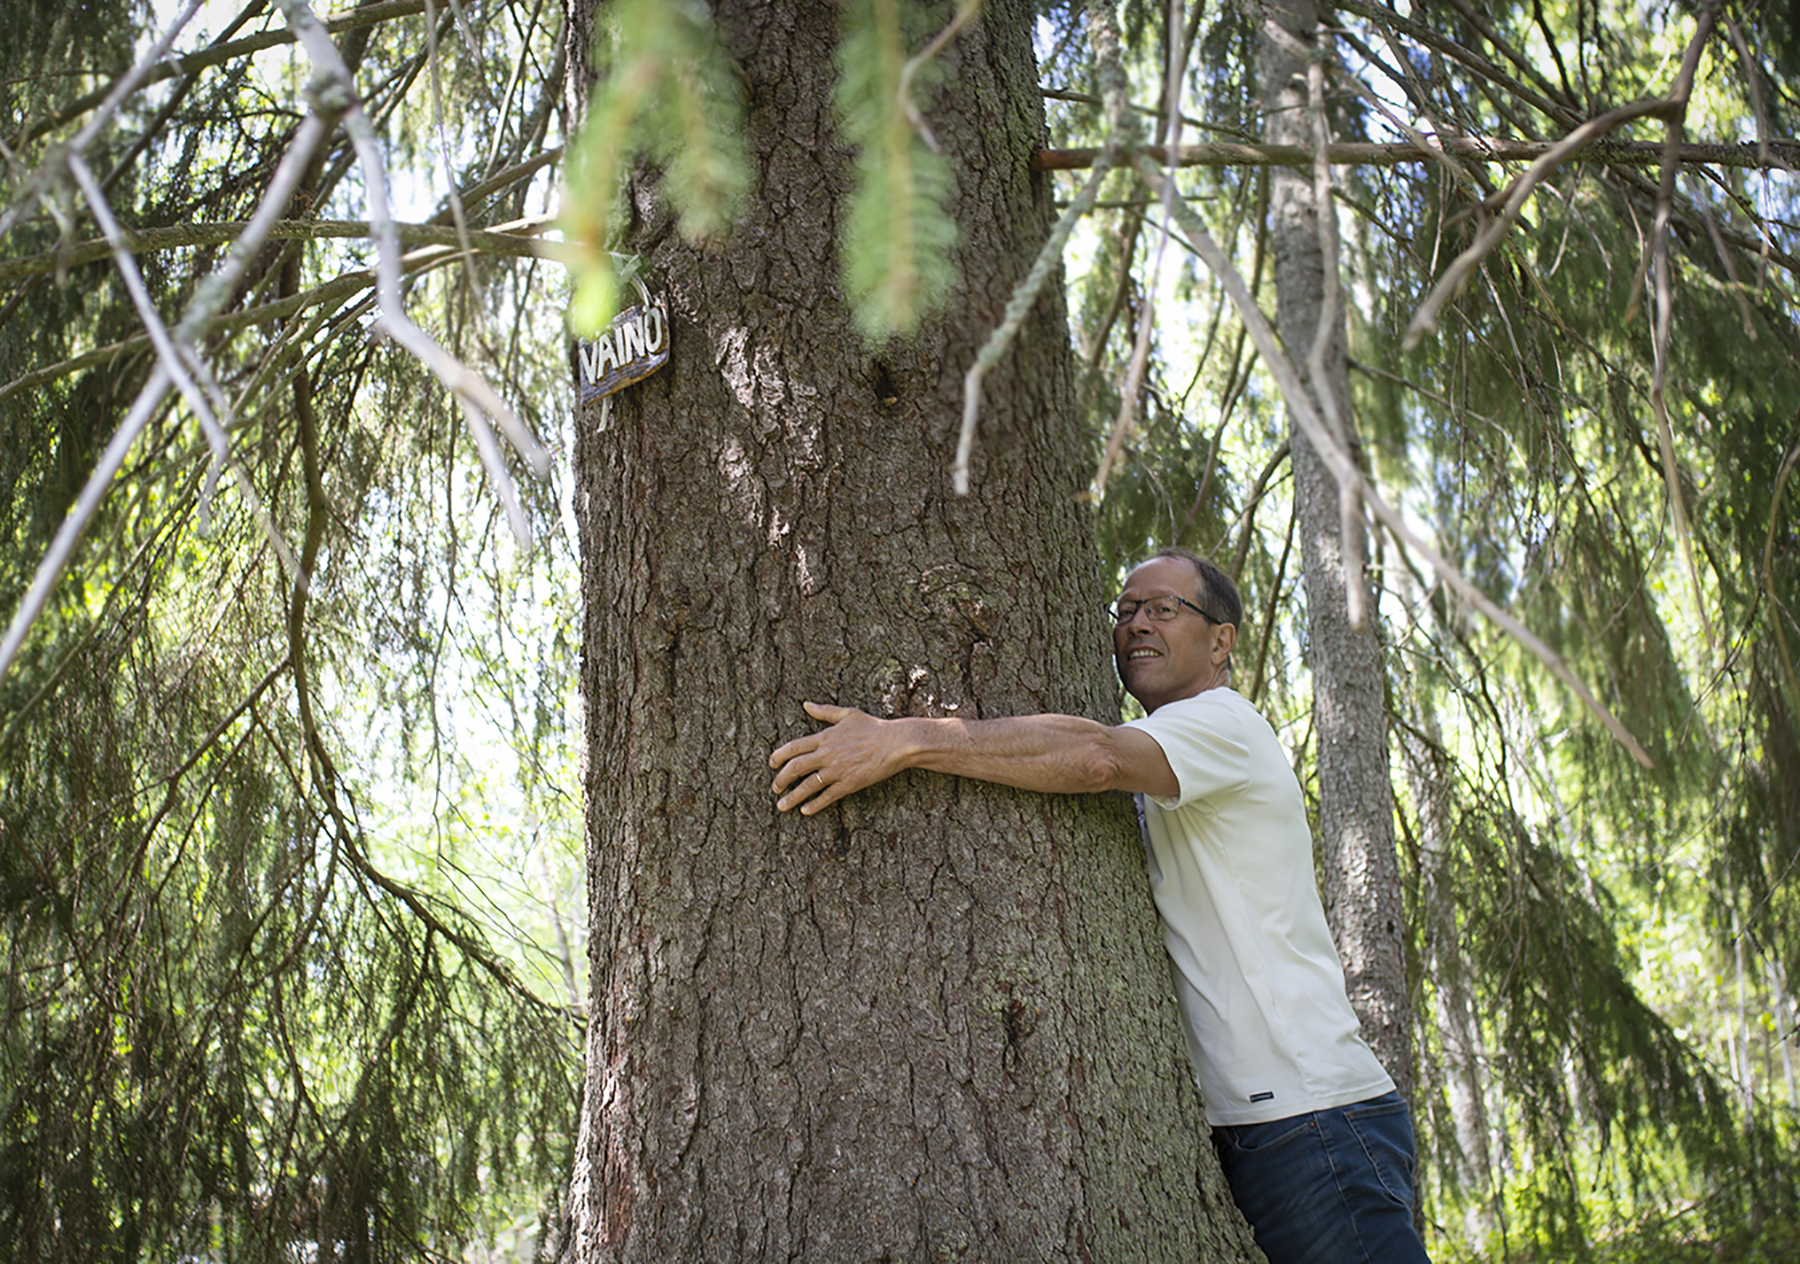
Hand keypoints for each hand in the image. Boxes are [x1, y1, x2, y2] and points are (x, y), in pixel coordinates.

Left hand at [769, 701, 907, 814]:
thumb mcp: (848, 714)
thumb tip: (806, 704)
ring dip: (792, 797)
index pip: (794, 747)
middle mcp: (827, 754)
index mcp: (825, 737)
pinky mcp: (849, 784)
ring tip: (781, 806)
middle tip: (774, 787)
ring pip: (807, 786)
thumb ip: (825, 711)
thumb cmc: (873, 727)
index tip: (771, 763)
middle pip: (795, 768)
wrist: (895, 743)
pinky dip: (814, 805)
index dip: (778, 756)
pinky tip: (805, 811)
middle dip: (780, 779)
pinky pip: (827, 797)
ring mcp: (837, 771)